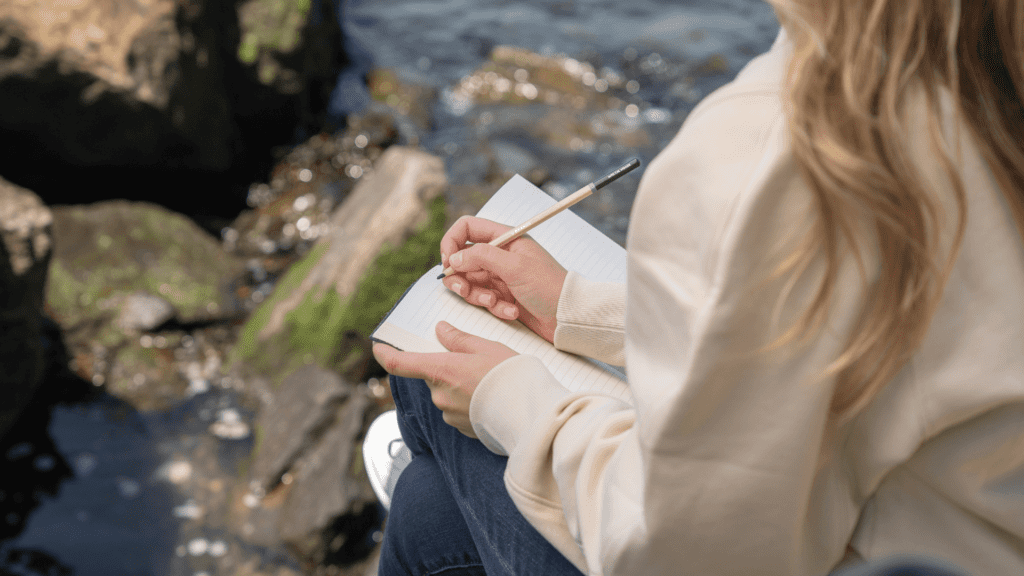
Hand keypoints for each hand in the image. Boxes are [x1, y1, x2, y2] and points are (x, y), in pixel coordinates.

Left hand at [372, 321, 516, 437]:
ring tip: (489, 382)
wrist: (530, 414)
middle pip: (432, 376)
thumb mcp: (486, 347)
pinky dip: (470, 402)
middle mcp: (439, 394)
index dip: (384, 354)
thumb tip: (440, 330)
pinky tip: (491, 398)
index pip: (400, 363)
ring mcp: (449, 414)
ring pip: (446, 393)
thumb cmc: (509, 375)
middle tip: (474, 361)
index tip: (378, 347)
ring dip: (460, 386)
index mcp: (441, 370)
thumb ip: (459, 339)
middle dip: (447, 368)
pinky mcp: (462, 428)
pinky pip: (458, 410)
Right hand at [441, 216, 567, 343]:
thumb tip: (454, 258)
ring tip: (494, 302)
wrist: (568, 316)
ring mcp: (501, 276)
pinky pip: (484, 300)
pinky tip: (512, 311)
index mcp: (506, 238)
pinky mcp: (503, 297)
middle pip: (463, 259)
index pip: (467, 228)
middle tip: (464, 289)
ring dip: (477, 295)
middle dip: (460, 277)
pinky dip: (495, 307)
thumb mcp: (514, 267)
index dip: (452, 243)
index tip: (448, 262)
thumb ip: (481, 257)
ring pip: (471, 282)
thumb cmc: (550, 286)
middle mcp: (501, 255)